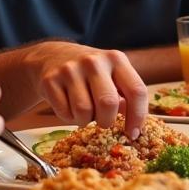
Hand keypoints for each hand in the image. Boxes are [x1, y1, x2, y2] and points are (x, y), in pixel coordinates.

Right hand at [24, 42, 147, 136]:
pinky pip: (64, 113)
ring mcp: (70, 69)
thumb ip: (125, 95)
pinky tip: (68, 105)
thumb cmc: (90, 72)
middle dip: (107, 121)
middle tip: (103, 121)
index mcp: (116, 59)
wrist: (53, 56)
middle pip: (108, 104)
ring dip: (85, 120)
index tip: (133, 133)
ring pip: (84, 112)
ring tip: (84, 110)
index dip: (138, 116)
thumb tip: (134, 124)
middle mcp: (94, 62)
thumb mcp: (112, 75)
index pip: (136, 90)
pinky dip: (68, 117)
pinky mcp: (50, 80)